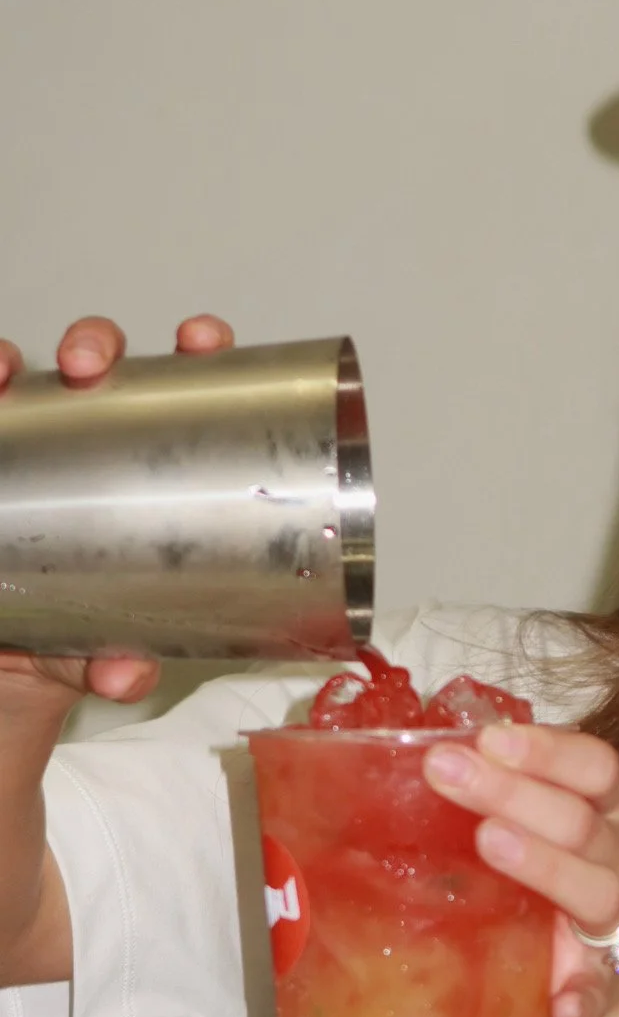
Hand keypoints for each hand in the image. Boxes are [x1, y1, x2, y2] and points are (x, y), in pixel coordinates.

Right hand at [0, 312, 235, 706]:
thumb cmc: (78, 626)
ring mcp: (22, 440)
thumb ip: (111, 661)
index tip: (200, 341)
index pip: (183, 386)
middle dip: (94, 342)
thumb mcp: (97, 649)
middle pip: (96, 359)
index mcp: (148, 459)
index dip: (198, 347)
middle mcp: (82, 433)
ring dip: (4, 357)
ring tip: (0, 373)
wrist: (7, 655)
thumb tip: (124, 675)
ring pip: (14, 368)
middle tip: (86, 367)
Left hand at [423, 724, 618, 1016]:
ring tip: (491, 845)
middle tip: (448, 774)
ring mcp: (612, 924)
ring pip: (596, 891)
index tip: (490, 739)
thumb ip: (475, 803)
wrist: (589, 977)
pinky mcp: (601, 986)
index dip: (547, 749)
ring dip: (545, 865)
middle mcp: (613, 859)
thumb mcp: (518, 832)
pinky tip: (563, 1001)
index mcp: (598, 813)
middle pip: (580, 820)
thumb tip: (385, 768)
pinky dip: (584, 994)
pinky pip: (599, 991)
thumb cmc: (535, 888)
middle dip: (514, 792)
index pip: (594, 766)